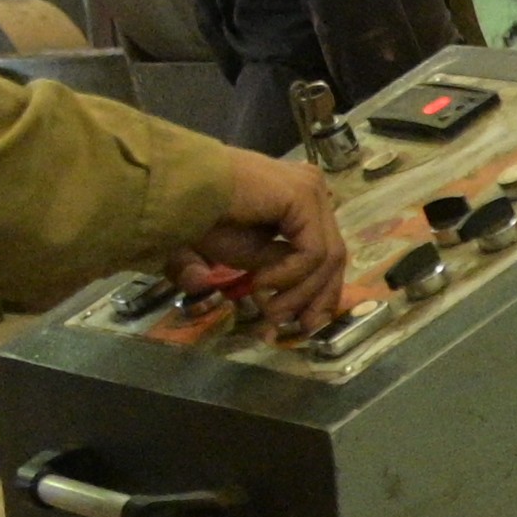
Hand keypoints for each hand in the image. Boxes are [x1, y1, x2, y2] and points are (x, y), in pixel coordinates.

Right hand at [179, 150, 352, 320]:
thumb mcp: (251, 257)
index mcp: (302, 200)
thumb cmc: (206, 220)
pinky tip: (261, 280)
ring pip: (328, 258)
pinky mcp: (304, 194)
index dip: (321, 293)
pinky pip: (312, 251)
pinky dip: (290, 275)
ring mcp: (312, 189)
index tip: (305, 325)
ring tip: (270, 309)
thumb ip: (281, 275)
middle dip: (317, 299)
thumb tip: (293, 311)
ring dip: (299, 293)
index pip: (328, 252)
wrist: (182, 192)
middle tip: (296, 328)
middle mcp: (313, 189)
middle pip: (334, 256)